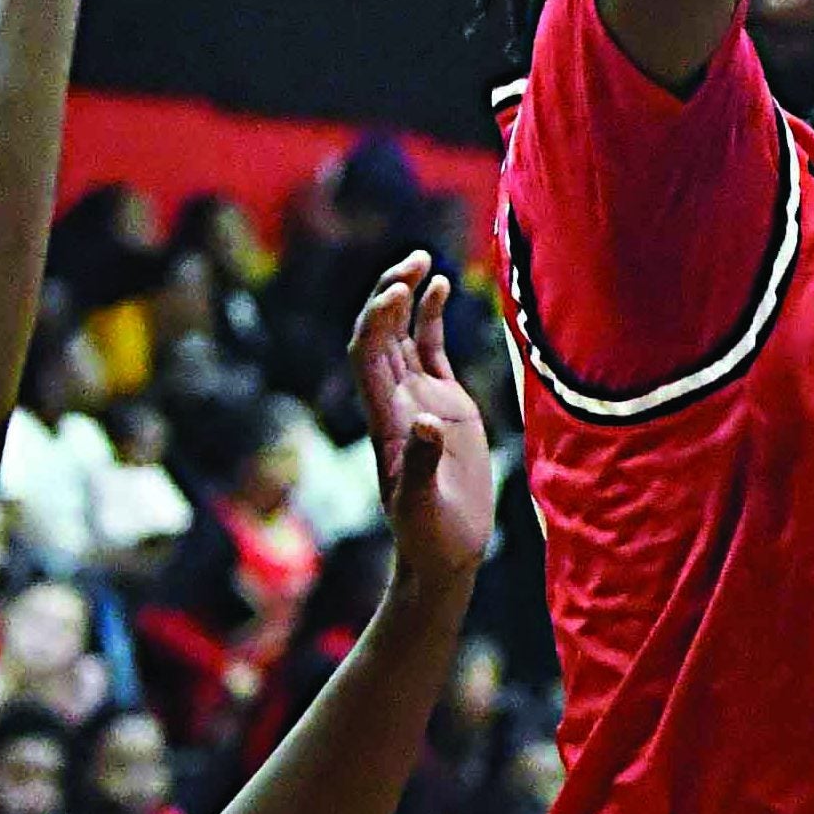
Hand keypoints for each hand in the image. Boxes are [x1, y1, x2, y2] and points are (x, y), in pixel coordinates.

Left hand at [352, 256, 490, 589]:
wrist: (443, 554)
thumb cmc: (429, 537)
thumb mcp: (423, 507)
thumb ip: (423, 464)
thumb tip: (427, 424)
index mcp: (385, 419)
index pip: (368, 356)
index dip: (377, 321)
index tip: (397, 292)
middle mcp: (395, 401)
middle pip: (379, 334)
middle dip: (389, 294)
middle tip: (410, 260)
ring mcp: (418, 399)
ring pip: (401, 334)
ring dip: (406, 296)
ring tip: (422, 260)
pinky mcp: (444, 403)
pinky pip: (430, 348)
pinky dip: (431, 317)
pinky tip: (440, 287)